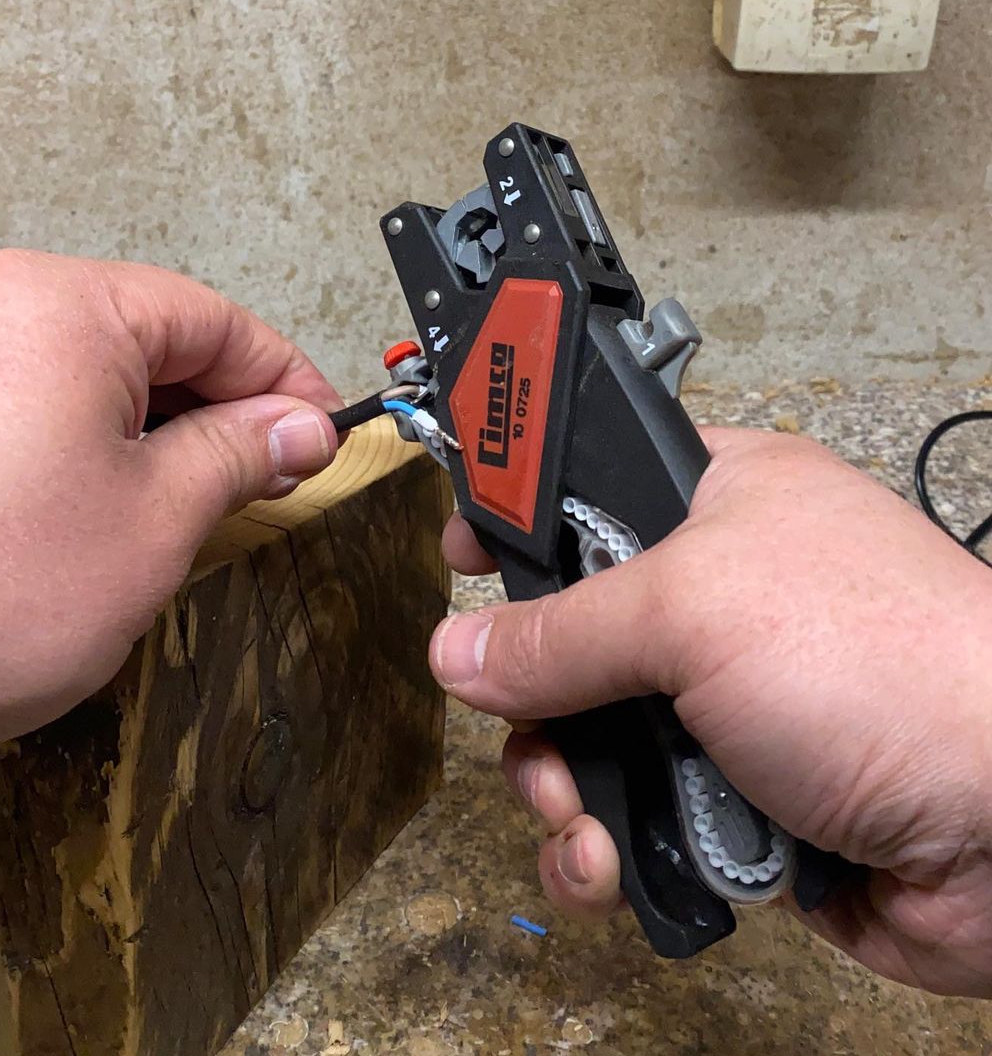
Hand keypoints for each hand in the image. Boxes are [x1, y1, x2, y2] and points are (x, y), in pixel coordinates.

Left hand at [0, 250, 340, 768]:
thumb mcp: (153, 522)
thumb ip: (239, 455)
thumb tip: (298, 427)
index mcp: (62, 308)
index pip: (216, 321)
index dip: (286, 384)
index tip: (325, 437)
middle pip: (150, 339)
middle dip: (219, 413)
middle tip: (268, 484)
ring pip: (88, 374)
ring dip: (153, 434)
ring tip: (186, 511)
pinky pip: (28, 403)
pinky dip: (83, 448)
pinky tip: (98, 515)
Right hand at [434, 427, 991, 995]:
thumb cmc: (886, 666)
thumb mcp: (696, 609)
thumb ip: (564, 628)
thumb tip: (463, 648)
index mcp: (723, 503)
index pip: (591, 484)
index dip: (521, 512)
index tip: (464, 548)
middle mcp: (722, 601)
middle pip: (571, 634)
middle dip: (534, 696)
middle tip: (533, 725)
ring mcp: (728, 705)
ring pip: (588, 738)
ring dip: (562, 789)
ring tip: (584, 820)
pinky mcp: (736, 799)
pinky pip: (628, 820)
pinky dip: (607, 851)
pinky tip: (614, 866)